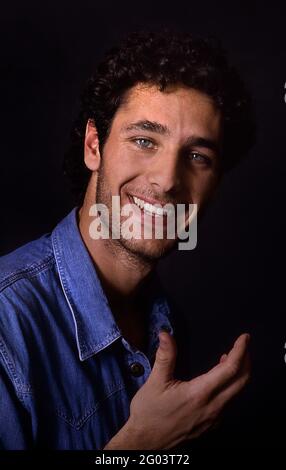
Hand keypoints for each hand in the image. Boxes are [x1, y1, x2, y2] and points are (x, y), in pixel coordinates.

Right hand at [104, 332, 250, 449]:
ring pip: (235, 393)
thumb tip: (165, 334)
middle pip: (241, 381)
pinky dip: (229, 387)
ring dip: (237, 374)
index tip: (244, 338)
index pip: (230, 369)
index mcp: (200, 393)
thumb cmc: (149, 412)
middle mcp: (212, 407)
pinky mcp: (210, 425)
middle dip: (245, 360)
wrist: (145, 442)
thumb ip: (165, 356)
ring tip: (229, 359)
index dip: (240, 351)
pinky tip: (218, 382)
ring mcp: (213, 418)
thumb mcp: (155, 382)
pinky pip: (227, 403)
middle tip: (242, 345)